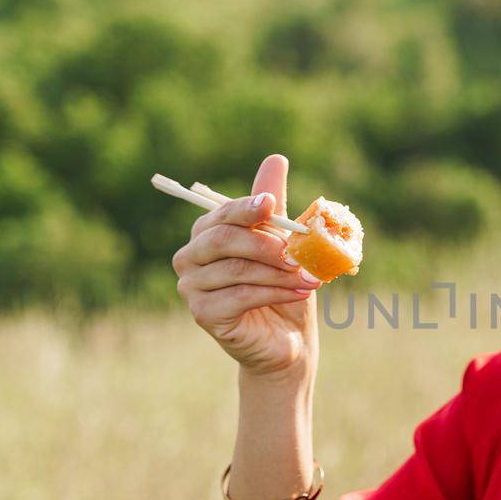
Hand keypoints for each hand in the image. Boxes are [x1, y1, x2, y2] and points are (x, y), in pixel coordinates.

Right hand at [171, 153, 320, 379]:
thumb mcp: (284, 245)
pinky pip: (240, 296)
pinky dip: (275, 292)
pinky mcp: (202, 314)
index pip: (221, 214)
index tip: (271, 204)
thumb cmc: (283, 287)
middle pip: (221, 239)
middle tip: (298, 252)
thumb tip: (276, 159)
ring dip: (278, 272)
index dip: (246, 208)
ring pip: (236, 269)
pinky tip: (300, 293)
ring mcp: (191, 287)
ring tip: (309, 277)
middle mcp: (190, 257)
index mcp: (207, 233)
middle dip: (264, 244)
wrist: (287, 340)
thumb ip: (275, 209)